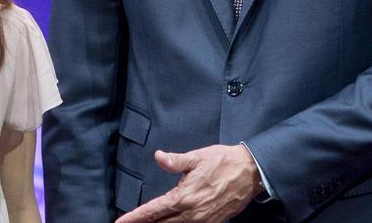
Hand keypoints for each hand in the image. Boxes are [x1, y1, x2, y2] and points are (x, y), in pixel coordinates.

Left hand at [114, 145, 263, 222]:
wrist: (251, 172)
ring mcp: (204, 220)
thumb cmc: (223, 162)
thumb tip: (158, 156)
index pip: (154, 210)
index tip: (121, 222)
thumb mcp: (197, 158)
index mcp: (185, 197)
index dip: (136, 217)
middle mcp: (193, 213)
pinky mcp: (213, 222)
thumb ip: (175, 160)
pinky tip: (169, 222)